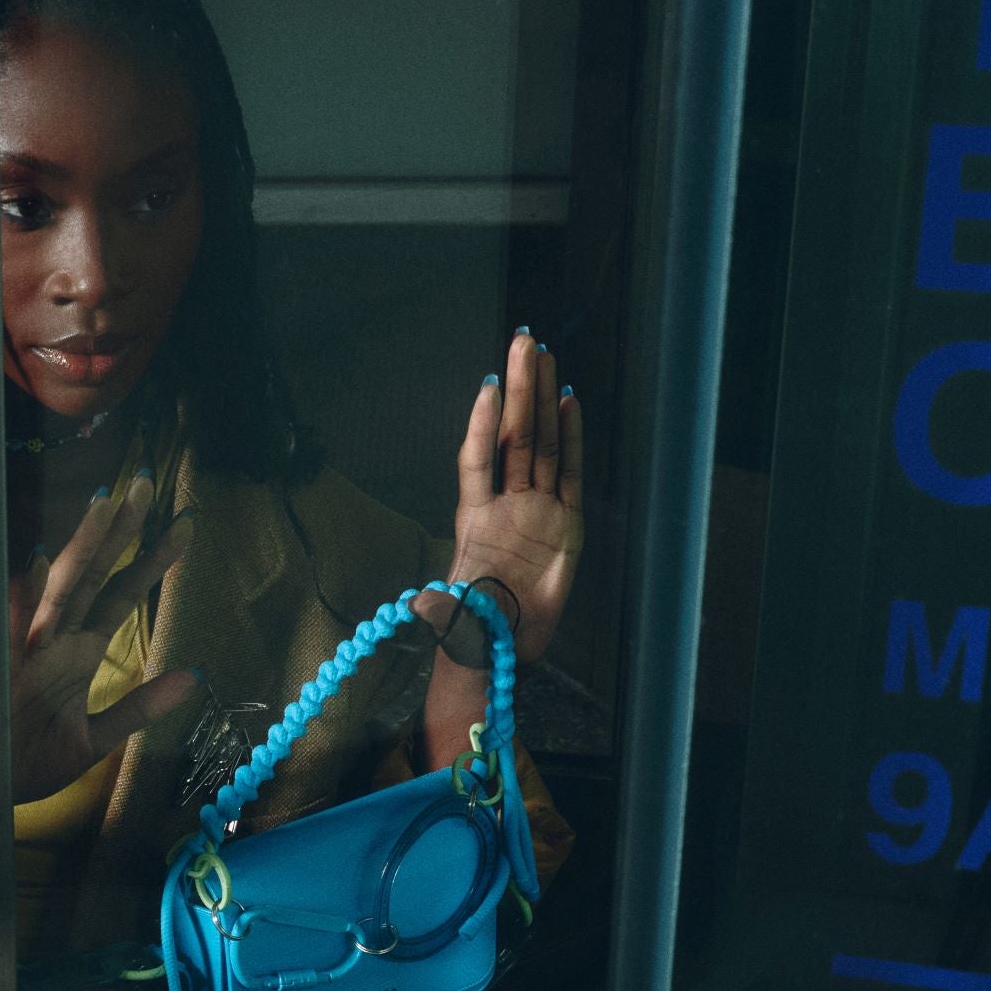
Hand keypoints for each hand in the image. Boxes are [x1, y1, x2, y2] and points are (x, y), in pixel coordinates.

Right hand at [11, 480, 199, 802]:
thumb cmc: (28, 763)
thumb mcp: (94, 741)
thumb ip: (140, 708)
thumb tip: (193, 675)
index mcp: (78, 652)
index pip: (121, 594)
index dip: (152, 559)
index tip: (185, 524)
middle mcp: (55, 639)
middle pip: (95, 574)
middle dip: (120, 531)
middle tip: (147, 482)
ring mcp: (27, 648)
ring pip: (60, 587)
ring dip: (82, 547)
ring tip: (106, 504)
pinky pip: (11, 625)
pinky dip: (22, 594)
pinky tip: (35, 558)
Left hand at [429, 329, 591, 766]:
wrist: (504, 649)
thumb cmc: (473, 631)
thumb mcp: (453, 620)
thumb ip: (443, 608)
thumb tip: (421, 605)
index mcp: (474, 520)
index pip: (478, 460)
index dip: (483, 424)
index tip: (488, 383)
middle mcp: (506, 504)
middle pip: (514, 437)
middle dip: (518, 389)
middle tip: (524, 340)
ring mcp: (537, 509)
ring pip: (540, 443)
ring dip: (542, 399)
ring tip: (544, 356)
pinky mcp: (566, 523)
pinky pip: (568, 471)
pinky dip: (569, 437)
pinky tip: (568, 402)